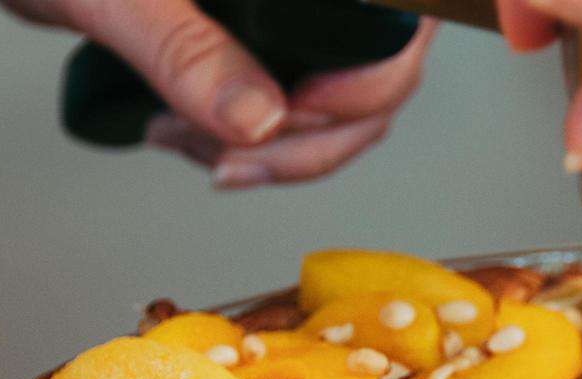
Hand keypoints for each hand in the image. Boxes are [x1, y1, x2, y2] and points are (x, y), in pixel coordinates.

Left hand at [0, 0, 435, 187]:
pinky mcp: (267, 41)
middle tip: (226, 159)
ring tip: (185, 140)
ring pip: (342, 105)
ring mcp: (297, 15)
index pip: (398, 29)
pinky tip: (188, 132)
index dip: (368, 85)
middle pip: (379, 78)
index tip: (292, 114)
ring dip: (271, 152)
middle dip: (304, 141)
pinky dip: (249, 142)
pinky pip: (293, 107)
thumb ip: (183, 49)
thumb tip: (257, 121)